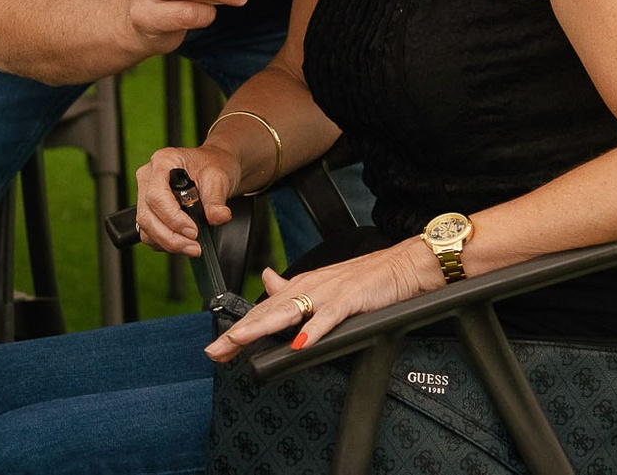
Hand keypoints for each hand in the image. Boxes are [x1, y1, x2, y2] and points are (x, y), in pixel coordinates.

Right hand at [132, 143, 243, 255]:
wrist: (214, 167)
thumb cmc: (212, 165)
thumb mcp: (219, 178)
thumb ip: (216, 200)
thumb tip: (219, 217)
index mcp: (163, 161)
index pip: (157, 196)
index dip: (173, 218)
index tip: (193, 231)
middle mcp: (148, 177)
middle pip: (147, 215)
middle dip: (170, 237)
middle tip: (194, 247)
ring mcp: (145, 193)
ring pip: (145, 227)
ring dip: (167, 243)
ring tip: (192, 247)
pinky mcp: (148, 209)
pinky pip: (149, 232)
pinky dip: (164, 242)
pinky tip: (183, 242)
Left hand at [205, 246, 438, 361]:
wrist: (401, 265)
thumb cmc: (365, 278)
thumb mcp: (323, 280)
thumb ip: (293, 286)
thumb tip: (267, 279)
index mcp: (301, 286)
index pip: (264, 310)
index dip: (240, 328)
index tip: (218, 347)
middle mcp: (309, 287)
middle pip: (267, 312)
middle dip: (240, 332)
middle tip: (215, 351)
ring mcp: (328, 294)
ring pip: (289, 312)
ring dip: (262, 327)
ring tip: (240, 340)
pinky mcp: (350, 300)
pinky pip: (328, 318)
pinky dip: (314, 330)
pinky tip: (300, 343)